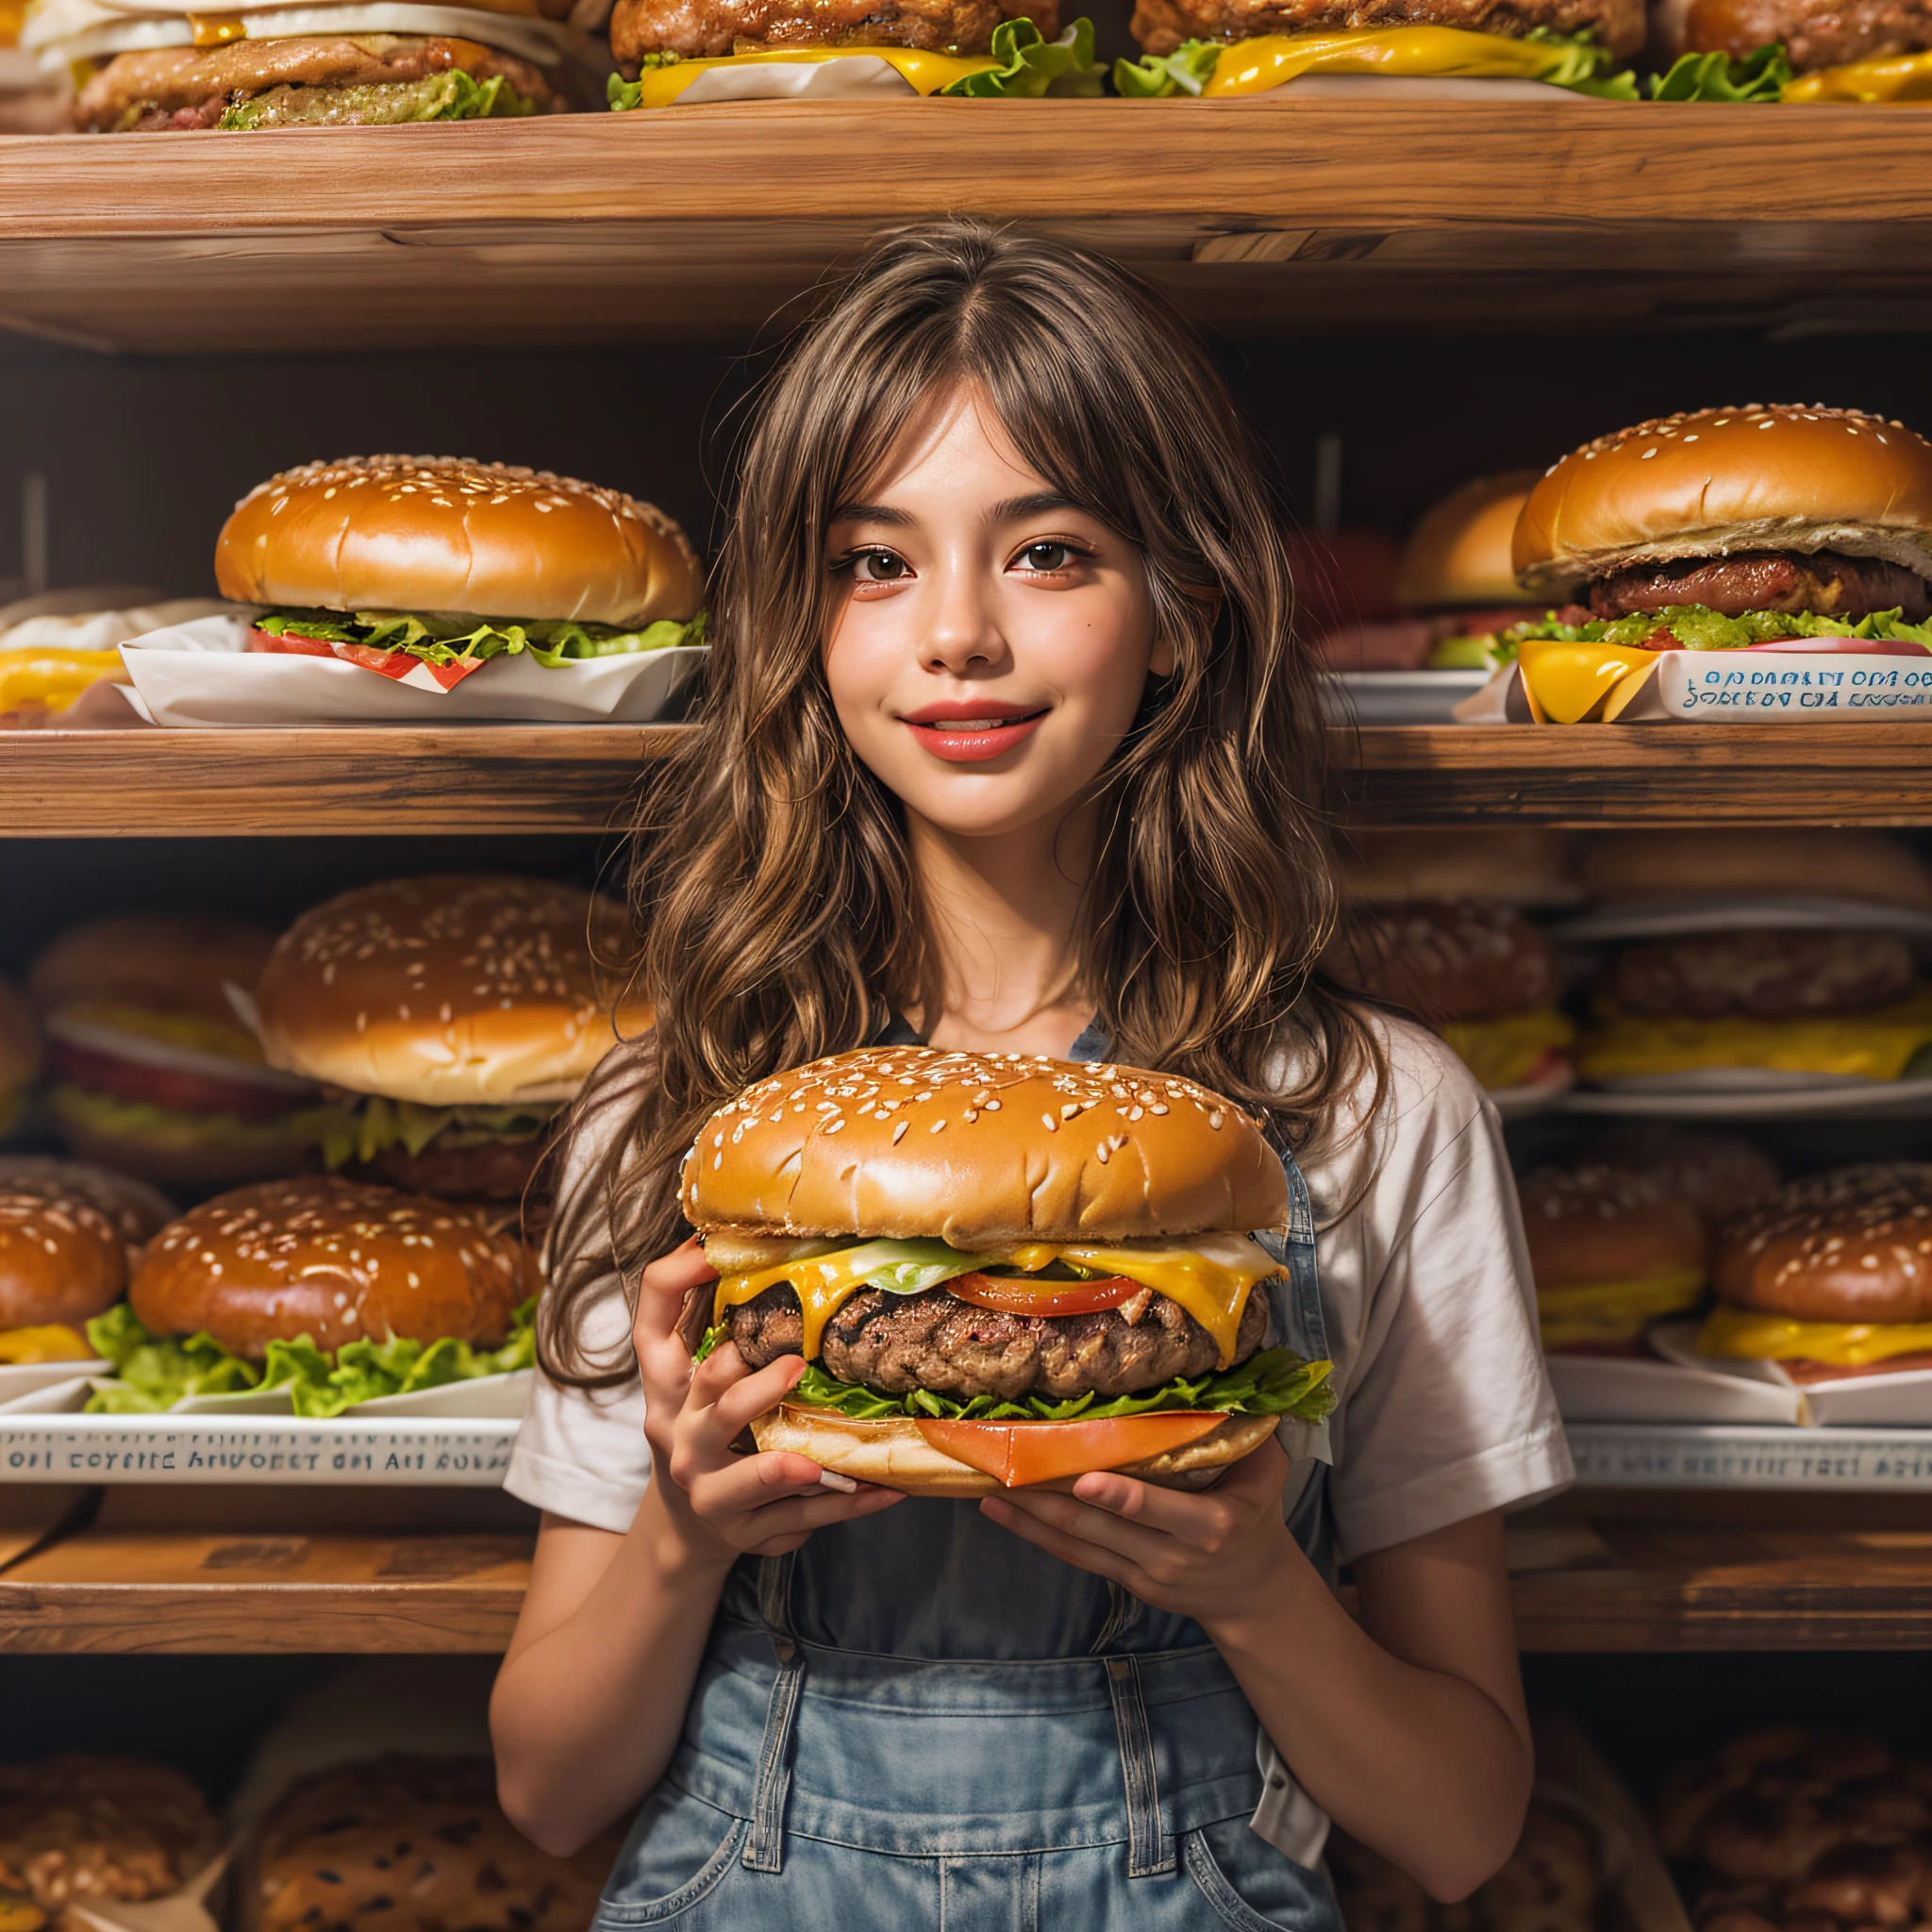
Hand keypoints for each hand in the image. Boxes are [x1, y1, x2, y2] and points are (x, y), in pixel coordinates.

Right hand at [631, 1238, 900, 1566]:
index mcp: (668, 1386)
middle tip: (794, 1367)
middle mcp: (681, 1435)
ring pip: (743, 1480)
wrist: (690, 1524)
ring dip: (778, 1471)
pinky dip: (846, 1505)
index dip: (675, 1283)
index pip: (651, 1327)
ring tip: (814, 1464)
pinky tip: (885, 1489)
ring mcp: (709, 1488)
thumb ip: (710, 1323)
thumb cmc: (705, 1428)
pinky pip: (801, 1519)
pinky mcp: (744, 1530)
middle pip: (709, 1405)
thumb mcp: (693, 1378)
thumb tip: (733, 1239)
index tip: (711, 1251)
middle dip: (750, 1390)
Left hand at [979, 1438, 1299, 1632]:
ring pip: (1081, 1543)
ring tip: (989, 1491)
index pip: (1158, 1508)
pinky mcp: (1127, 1582)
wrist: (1252, 1594)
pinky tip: (1004, 1514)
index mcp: (1211, 1524)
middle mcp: (1172, 1553)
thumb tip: (1232, 1379)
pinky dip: (1038, 1537)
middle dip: (1053, 1501)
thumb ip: (1251, 1434)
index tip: (1084, 1478)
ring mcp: (1146, 1572)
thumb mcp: (1267, 1477)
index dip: (1120, 1496)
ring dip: (1032, 1519)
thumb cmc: (1258, 1517)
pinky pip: (1077, 1557)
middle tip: (1010, 1473)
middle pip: (1103, 1527)